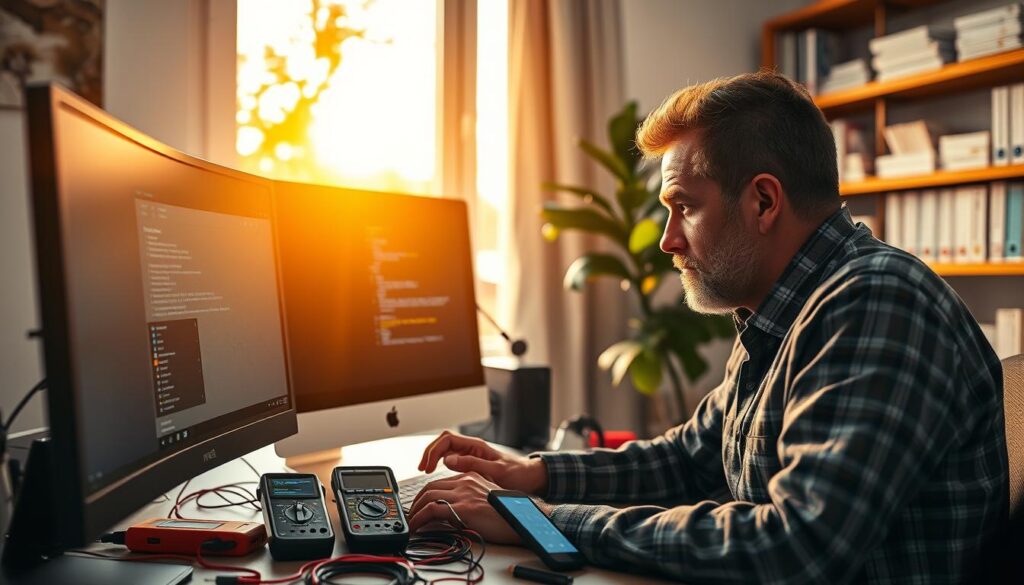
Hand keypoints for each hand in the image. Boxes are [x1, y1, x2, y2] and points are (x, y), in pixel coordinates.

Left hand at [407, 471, 519, 543]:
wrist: (522, 518)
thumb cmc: (507, 513)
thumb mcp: (484, 499)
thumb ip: (468, 499)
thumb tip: (451, 512)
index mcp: (471, 476)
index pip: (440, 483)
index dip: (425, 495)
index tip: (420, 506)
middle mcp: (466, 481)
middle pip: (430, 487)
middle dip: (416, 503)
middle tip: (411, 515)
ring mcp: (464, 493)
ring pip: (428, 496)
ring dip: (415, 511)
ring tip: (411, 523)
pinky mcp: (463, 507)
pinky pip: (431, 510)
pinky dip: (419, 519)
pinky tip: (416, 527)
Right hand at [418, 431, 547, 494]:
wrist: (530, 478)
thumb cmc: (518, 474)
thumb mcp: (497, 470)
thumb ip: (473, 464)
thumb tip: (448, 460)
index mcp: (476, 446)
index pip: (447, 439)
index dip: (434, 451)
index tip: (428, 466)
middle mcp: (472, 448)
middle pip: (443, 442)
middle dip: (429, 453)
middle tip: (422, 468)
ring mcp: (471, 455)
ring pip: (446, 450)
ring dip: (433, 457)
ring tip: (425, 471)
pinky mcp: (472, 464)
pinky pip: (451, 460)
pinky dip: (441, 464)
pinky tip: (437, 474)